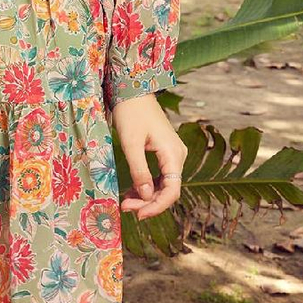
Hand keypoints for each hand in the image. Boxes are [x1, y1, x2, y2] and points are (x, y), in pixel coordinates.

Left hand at [111, 94, 186, 220]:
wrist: (133, 89)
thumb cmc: (131, 112)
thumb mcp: (131, 143)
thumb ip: (139, 170)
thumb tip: (146, 196)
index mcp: (173, 153)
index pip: (172, 190)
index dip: (156, 206)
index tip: (138, 214)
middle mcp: (177, 155)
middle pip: (168, 189)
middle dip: (148, 202)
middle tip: (125, 207)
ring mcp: (172, 154)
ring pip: (163, 184)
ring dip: (146, 196)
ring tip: (125, 201)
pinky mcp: (163, 152)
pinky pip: (159, 175)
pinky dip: (146, 185)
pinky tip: (131, 191)